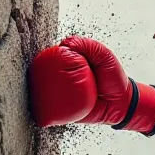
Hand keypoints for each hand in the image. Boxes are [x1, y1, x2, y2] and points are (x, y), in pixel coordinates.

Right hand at [29, 36, 154, 133]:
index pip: (51, 57)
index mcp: (70, 62)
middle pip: (41, 74)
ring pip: (40, 91)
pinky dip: (39, 108)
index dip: (44, 56)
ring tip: (33, 90)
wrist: (121, 104)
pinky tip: (35, 105)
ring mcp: (60, 94)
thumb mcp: (104, 57)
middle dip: (34, 73)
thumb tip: (65, 44)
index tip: (45, 59)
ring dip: (32, 91)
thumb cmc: (113, 79)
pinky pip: (46, 109)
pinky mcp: (61, 110)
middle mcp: (62, 78)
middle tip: (37, 75)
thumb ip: (89, 46)